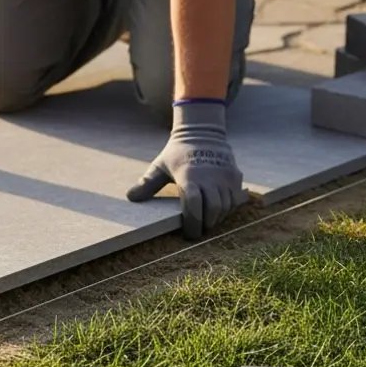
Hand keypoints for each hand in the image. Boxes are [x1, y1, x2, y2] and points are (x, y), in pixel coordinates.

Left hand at [126, 102, 246, 239]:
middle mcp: (209, 177)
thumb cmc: (177, 153)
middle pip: (213, 209)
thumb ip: (147, 183)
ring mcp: (224, 176)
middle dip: (206, 224)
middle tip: (199, 230)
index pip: (194, 205)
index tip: (189, 234)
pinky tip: (218, 210)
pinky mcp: (235, 176)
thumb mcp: (160, 166)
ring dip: (217, 218)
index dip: (192, 222)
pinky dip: (228, 208)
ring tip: (207, 221)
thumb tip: (130, 198)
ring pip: (226, 206)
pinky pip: (235, 199)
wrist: (202, 132)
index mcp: (189, 176)